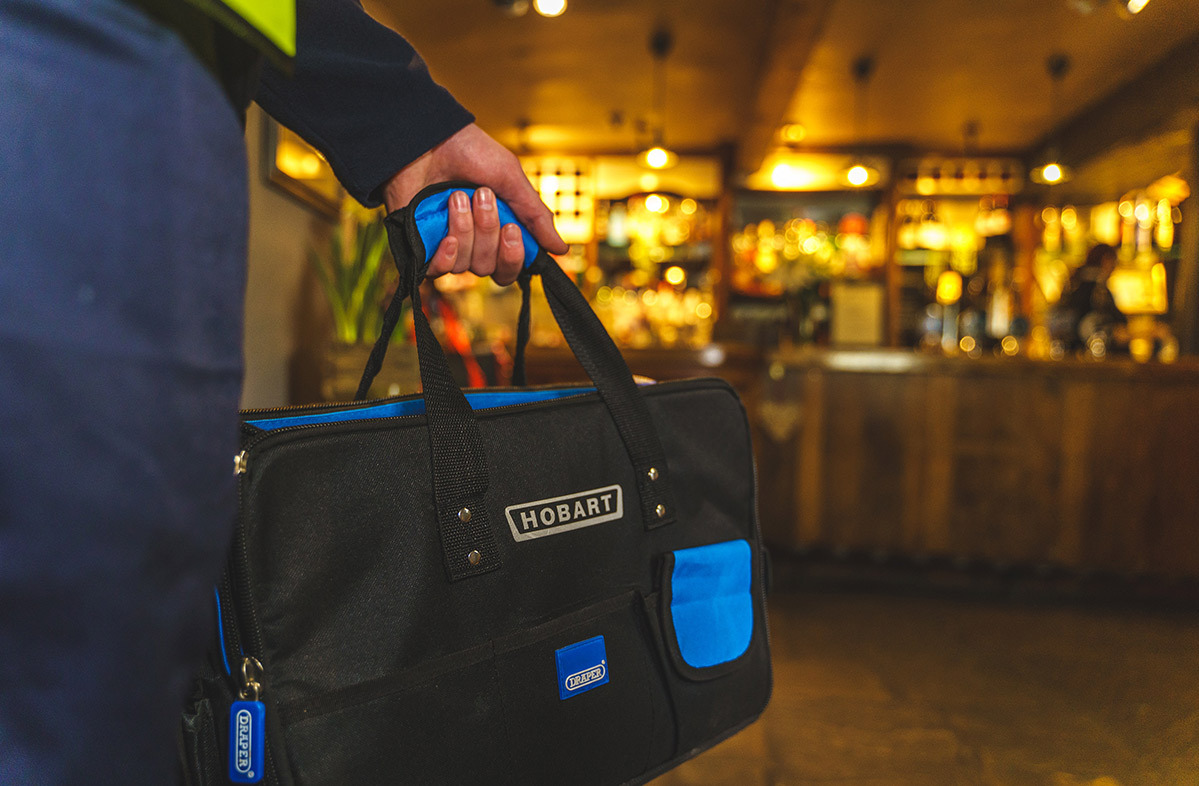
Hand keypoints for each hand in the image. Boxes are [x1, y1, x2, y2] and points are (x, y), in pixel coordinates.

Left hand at [382, 123, 566, 285]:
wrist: (427, 137)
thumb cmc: (469, 152)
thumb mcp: (511, 180)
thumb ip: (536, 217)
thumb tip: (561, 249)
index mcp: (496, 231)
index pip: (510, 268)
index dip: (514, 258)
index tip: (512, 229)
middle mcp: (472, 243)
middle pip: (489, 268)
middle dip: (488, 233)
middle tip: (482, 196)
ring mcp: (445, 245)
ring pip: (465, 266)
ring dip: (465, 230)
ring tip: (456, 196)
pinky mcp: (420, 246)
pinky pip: (438, 271)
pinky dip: (446, 255)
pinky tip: (446, 235)